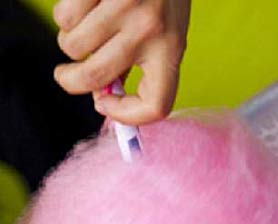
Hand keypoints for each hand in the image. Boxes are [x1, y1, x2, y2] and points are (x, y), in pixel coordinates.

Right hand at [53, 0, 190, 124]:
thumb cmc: (162, 1)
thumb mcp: (165, 37)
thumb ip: (140, 69)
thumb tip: (102, 96)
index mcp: (171, 51)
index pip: (156, 106)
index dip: (127, 117)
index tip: (106, 105)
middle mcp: (150, 31)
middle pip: (95, 78)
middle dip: (71, 82)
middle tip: (67, 76)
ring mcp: (123, 5)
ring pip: (73, 47)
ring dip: (71, 44)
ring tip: (87, 31)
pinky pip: (64, 16)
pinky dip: (66, 17)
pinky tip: (84, 8)